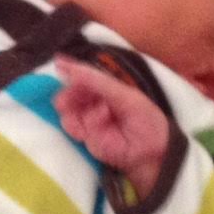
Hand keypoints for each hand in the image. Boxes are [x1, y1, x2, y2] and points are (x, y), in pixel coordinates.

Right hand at [53, 57, 168, 198]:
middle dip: (69, 93)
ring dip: (81, 108)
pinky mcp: (87, 140)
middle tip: (70, 94)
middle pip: (69, 95)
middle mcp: (92, 105)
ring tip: (103, 112)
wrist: (154, 151)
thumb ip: (98, 82)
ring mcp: (88, 123)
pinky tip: (101, 124)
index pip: (83, 77)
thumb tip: (72, 70)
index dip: (70, 69)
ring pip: (67, 112)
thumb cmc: (145, 119)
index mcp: (103, 90)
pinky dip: (87, 123)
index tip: (58, 62)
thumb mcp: (124, 94)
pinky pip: (76, 128)